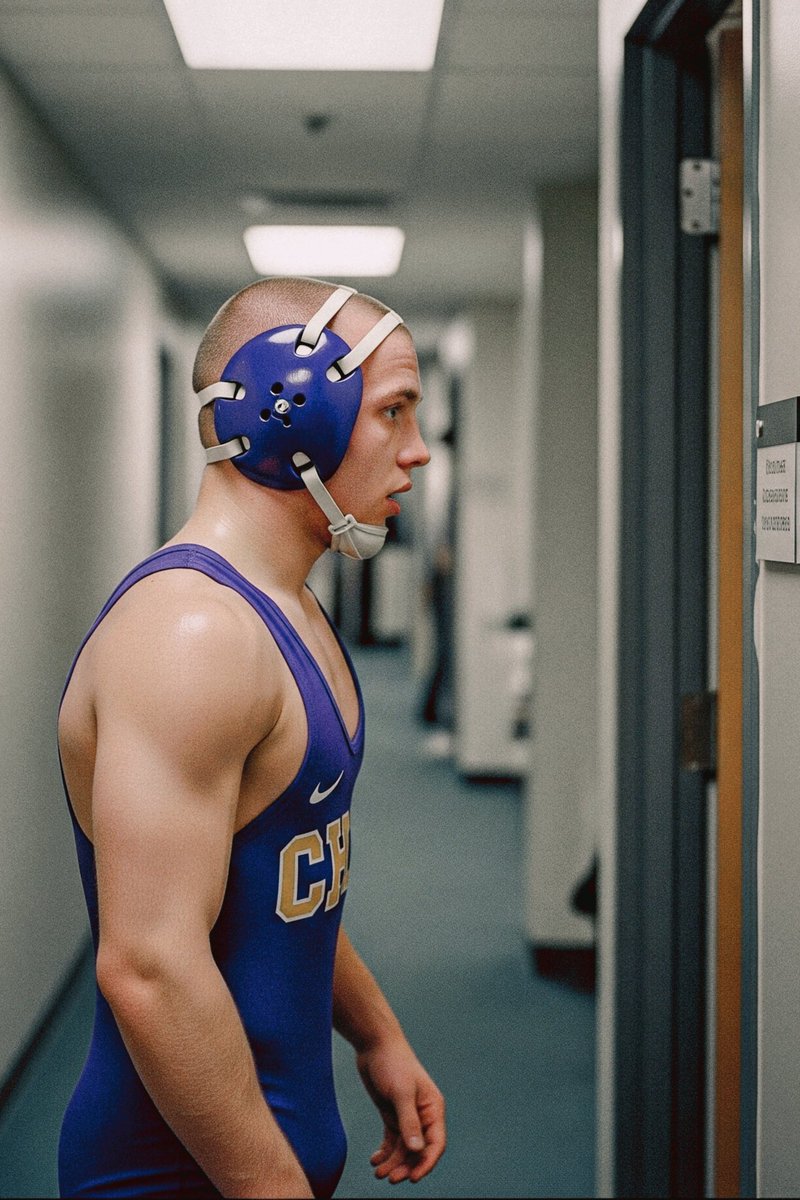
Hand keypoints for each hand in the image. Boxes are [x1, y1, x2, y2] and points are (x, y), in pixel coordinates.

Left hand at [356, 1038, 445, 1183]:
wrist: (374, 1044)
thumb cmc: (392, 1063)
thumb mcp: (401, 1093)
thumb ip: (408, 1121)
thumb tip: (417, 1150)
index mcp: (432, 1108)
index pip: (435, 1143)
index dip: (426, 1163)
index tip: (412, 1178)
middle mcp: (422, 1115)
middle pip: (418, 1150)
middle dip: (405, 1165)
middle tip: (389, 1178)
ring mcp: (406, 1116)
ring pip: (403, 1148)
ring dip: (392, 1161)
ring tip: (378, 1171)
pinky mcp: (391, 1114)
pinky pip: (392, 1140)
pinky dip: (384, 1152)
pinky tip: (374, 1160)